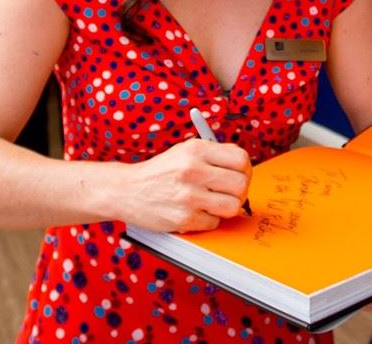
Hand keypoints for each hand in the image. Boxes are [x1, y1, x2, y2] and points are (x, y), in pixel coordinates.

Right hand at [115, 138, 251, 232]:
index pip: (241, 159)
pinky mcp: (184, 218)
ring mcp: (188, 196)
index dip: (245, 170)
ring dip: (227, 208)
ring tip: (215, 204)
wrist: (127, 190)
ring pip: (232, 206)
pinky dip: (209, 220)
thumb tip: (244, 170)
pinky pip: (214, 223)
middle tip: (229, 193)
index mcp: (196, 149)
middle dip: (239, 191)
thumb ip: (214, 156)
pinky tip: (197, 212)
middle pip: (241, 185)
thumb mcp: (184, 151)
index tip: (240, 175)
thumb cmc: (161, 172)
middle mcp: (193, 170)